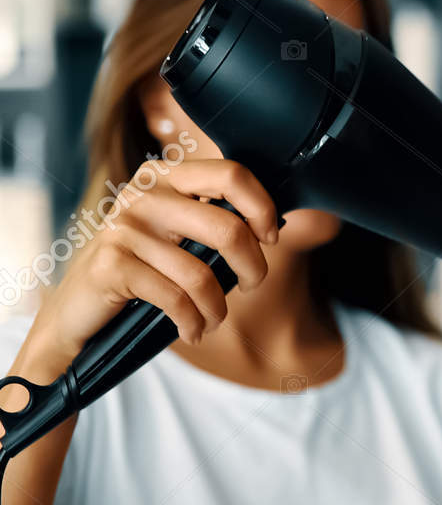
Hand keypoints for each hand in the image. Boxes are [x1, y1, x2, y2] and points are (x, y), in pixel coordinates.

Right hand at [23, 158, 280, 365]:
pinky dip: (193, 323)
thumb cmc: (145, 273)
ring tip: (213, 319)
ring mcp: (124, 227)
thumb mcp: (183, 239)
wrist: (79, 311)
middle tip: (251, 287)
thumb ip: (221, 225)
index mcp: (165, 176)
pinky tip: (192, 331)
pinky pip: (176, 298)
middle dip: (253, 269)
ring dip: (218, 309)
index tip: (271, 239)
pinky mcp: (112, 264)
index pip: (231, 173)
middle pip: (228, 228)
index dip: (263, 208)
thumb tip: (297, 226)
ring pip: (203, 274)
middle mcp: (142, 194)